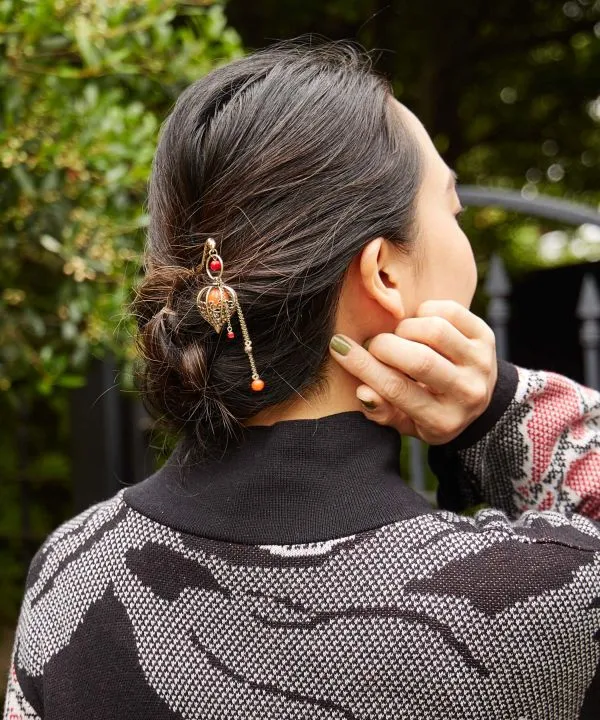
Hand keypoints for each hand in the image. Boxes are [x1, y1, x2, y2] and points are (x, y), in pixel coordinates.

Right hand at [328, 300, 497, 443]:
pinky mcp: (487, 337)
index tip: (339, 347)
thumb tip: (363, 390)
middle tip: (374, 345)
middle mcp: (467, 393)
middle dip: (384, 346)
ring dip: (406, 328)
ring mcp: (481, 363)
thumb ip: (381, 411)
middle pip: (419, 361)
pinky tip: (419, 324)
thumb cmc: (430, 410)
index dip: (363, 366)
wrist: (480, 399)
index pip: (397, 390)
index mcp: (442, 421)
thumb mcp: (406, 422)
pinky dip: (426, 311)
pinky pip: (450, 311)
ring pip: (435, 331)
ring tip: (400, 338)